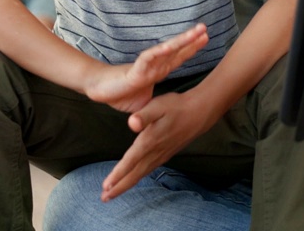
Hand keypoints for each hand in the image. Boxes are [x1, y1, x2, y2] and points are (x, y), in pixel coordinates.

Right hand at [82, 25, 207, 113]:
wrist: (100, 90)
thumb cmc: (120, 93)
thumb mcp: (146, 103)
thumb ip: (157, 105)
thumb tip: (169, 116)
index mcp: (158, 71)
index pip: (178, 58)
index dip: (191, 49)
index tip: (204, 38)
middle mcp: (155, 66)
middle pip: (177, 51)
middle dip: (192, 40)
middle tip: (205, 28)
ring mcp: (146, 67)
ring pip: (167, 50)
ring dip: (182, 41)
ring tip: (196, 31)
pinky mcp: (135, 70)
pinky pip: (148, 59)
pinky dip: (159, 52)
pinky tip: (170, 46)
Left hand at [101, 91, 217, 200]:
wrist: (200, 112)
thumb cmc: (177, 106)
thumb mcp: (159, 105)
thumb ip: (144, 114)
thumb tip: (132, 123)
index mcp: (150, 141)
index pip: (131, 161)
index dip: (118, 174)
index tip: (106, 186)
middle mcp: (155, 152)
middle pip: (135, 174)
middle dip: (119, 187)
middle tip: (104, 198)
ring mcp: (161, 155)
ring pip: (141, 174)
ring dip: (126, 185)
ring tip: (112, 194)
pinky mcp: (165, 154)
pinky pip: (148, 170)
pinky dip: (137, 178)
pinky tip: (132, 179)